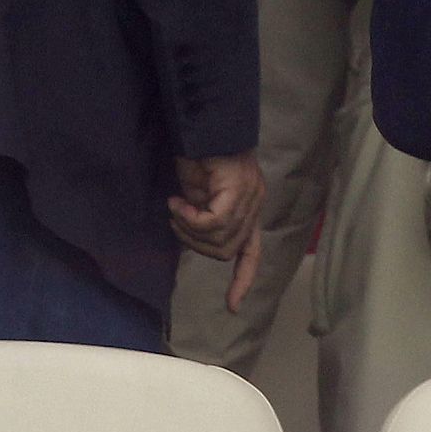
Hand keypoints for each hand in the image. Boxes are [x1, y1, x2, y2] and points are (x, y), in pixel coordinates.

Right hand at [169, 149, 263, 312]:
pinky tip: (176, 203)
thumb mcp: (198, 193)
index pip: (252, 252)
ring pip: (219, 239)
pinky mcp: (238, 190)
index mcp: (249, 208)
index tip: (233, 306)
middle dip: (196, 244)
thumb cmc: (198, 154)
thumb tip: (194, 237)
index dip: (243, 279)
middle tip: (176, 221)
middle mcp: (254, 205)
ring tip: (176, 210)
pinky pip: (213, 222)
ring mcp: (250, 197)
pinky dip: (190, 218)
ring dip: (189, 230)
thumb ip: (202, 215)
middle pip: (227, 251)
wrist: (204, 125)